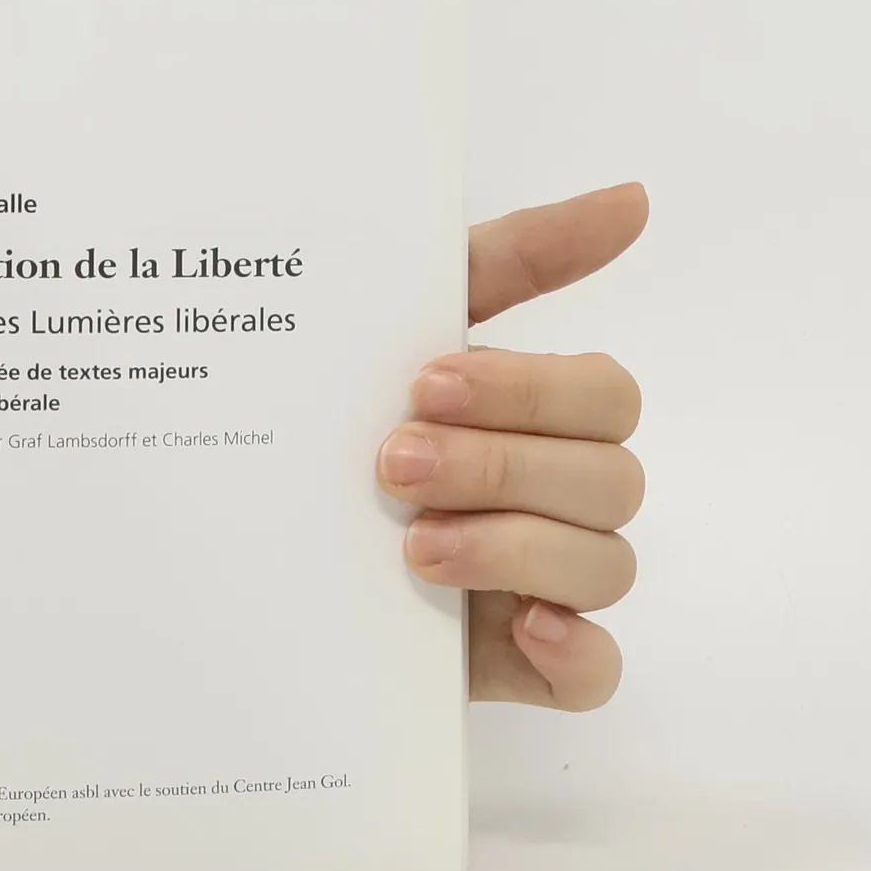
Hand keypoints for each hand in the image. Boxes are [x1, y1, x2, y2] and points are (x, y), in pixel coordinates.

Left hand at [378, 183, 647, 710]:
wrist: (237, 536)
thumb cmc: (335, 421)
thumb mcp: (391, 330)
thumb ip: (508, 260)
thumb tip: (632, 199)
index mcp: (539, 417)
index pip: (602, 396)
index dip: (526, 391)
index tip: (423, 381)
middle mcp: (557, 496)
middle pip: (610, 479)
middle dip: (502, 465)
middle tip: (393, 463)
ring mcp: (545, 583)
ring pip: (607, 566)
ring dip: (515, 548)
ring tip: (413, 548)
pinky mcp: (520, 662)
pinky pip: (597, 672)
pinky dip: (576, 653)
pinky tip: (524, 627)